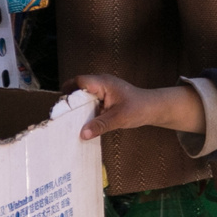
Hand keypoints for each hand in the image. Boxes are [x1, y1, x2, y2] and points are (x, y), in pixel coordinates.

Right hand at [72, 74, 204, 140]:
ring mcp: (102, 91)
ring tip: (70, 122)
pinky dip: (86, 112)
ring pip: (83, 98)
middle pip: (78, 89)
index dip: (68, 92)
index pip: (79, 82)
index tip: (62, 106)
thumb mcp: (119, 119)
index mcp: (103, 83)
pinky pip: (90, 103)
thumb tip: (82, 134)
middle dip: (70, 102)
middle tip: (63, 117)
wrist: (154, 109)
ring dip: (78, 109)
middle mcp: (100, 83)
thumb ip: (100, 125)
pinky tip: (82, 123)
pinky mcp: (103, 99)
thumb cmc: (140, 108)